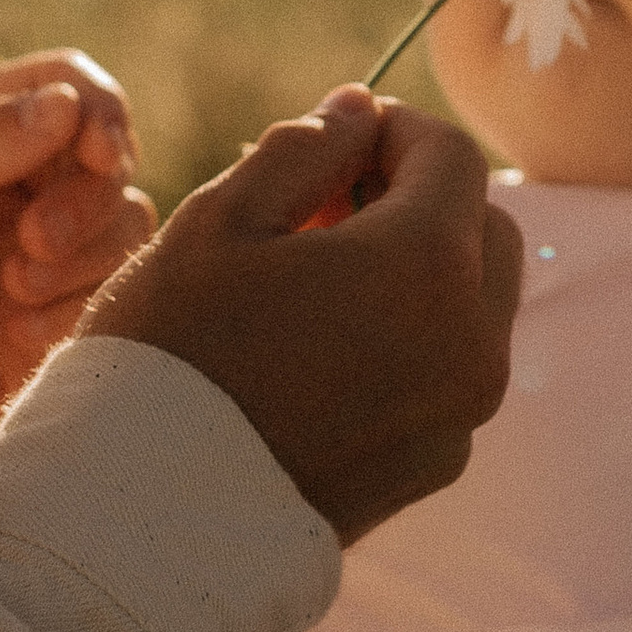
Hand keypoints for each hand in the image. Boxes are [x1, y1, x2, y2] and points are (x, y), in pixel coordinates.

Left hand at [0, 52, 156, 452]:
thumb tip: (67, 104)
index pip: (64, 85)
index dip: (97, 113)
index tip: (98, 155)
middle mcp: (8, 180)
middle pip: (106, 156)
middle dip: (85, 198)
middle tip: (34, 242)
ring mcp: (36, 248)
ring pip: (123, 221)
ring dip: (81, 257)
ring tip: (11, 296)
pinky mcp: (54, 313)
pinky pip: (110, 291)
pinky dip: (76, 310)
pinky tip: (17, 336)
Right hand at [80, 90, 519, 540]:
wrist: (147, 520)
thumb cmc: (171, 352)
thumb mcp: (220, 220)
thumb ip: (305, 150)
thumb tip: (357, 111)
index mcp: (427, 265)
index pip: (451, 156)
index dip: (395, 130)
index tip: (338, 140)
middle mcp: (472, 341)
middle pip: (484, 228)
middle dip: (420, 198)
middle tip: (326, 207)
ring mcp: (462, 413)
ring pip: (476, 304)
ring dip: (422, 270)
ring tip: (319, 279)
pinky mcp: (438, 465)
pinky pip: (449, 373)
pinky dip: (413, 339)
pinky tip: (325, 349)